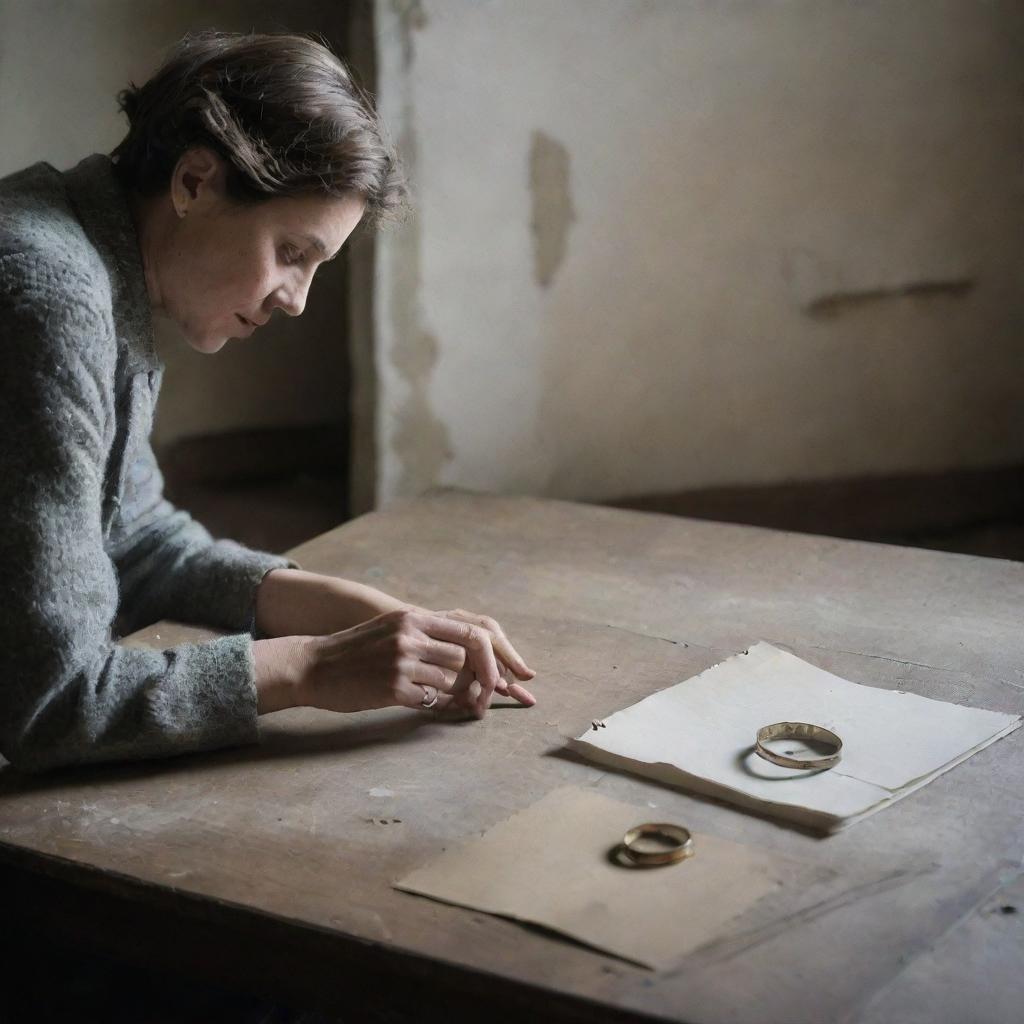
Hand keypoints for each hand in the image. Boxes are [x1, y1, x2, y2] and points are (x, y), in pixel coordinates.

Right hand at [298, 609, 533, 716]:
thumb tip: (466, 653)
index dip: (491, 656)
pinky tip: (421, 703)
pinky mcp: (392, 688)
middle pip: (466, 658)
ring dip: (454, 694)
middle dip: (480, 680)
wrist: (312, 666)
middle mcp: (410, 636)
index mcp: (413, 618)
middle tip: (482, 697)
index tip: (499, 675)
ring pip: (450, 681)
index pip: (470, 632)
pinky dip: (432, 704)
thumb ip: (425, 633)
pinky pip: (428, 700)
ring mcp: (402, 662)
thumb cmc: (354, 651)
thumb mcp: (391, 627)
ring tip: (447, 700)